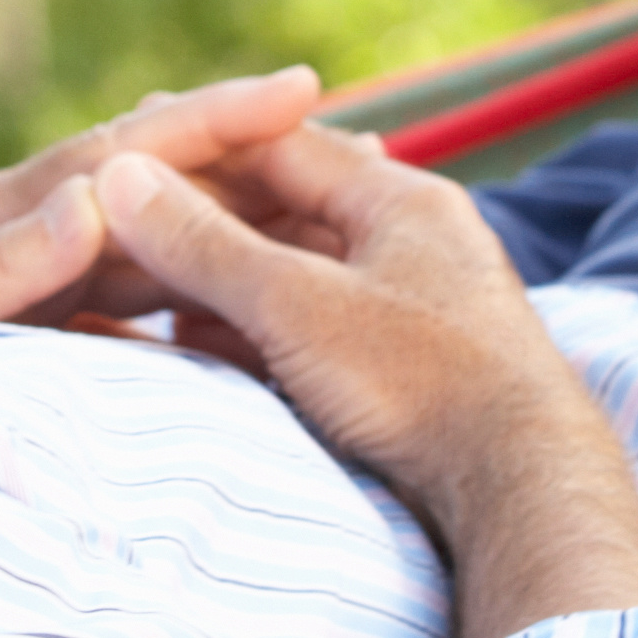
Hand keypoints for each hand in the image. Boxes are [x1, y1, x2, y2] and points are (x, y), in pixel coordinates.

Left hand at [0, 67, 327, 322]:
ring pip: (145, 241)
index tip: (300, 85)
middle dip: (244, 163)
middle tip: (354, 145)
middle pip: (150, 187)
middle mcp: (10, 231)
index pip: (120, 155)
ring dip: (225, 225)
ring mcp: (14, 276)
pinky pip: (115, 303)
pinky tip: (230, 310)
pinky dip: (175, 295)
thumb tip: (95, 203)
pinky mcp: (14, 326)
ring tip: (321, 216)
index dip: (211, 119)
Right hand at [91, 129, 637, 637]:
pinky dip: (250, 331)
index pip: (279, 145)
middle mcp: (412, 240)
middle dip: (196, 220)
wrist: (522, 492)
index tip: (118, 152)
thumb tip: (117, 175)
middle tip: (114, 225)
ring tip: (136, 289)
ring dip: (217, 281)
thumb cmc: (421, 382)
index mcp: (401, 198)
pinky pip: (309, 329)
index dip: (192, 146)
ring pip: (293, 274)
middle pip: (283, 209)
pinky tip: (197, 349)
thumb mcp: (297, 306)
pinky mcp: (405, 371)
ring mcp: (411, 307)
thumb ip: (204, 244)